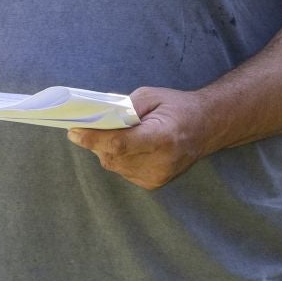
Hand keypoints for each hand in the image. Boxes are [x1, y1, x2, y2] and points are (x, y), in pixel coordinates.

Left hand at [68, 86, 211, 189]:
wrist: (207, 127)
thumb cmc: (178, 107)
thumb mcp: (151, 96)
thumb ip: (123, 107)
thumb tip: (95, 117)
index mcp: (163, 137)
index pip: (120, 143)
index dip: (94, 138)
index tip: (74, 131)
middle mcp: (161, 162)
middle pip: (113, 156)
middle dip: (96, 142)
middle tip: (85, 128)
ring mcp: (158, 176)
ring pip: (114, 165)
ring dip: (106, 150)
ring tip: (113, 134)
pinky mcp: (154, 183)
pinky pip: (123, 171)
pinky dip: (119, 158)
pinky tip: (128, 147)